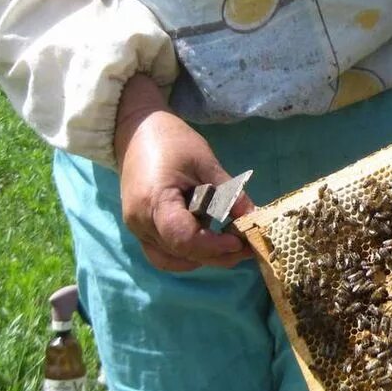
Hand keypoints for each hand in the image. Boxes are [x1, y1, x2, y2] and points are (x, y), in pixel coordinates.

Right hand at [114, 75, 254, 271]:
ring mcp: (137, 228)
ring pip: (171, 259)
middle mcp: (140, 222)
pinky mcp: (141, 229)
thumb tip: (254, 217)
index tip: (240, 241)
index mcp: (154, 201)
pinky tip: (210, 241)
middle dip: (216, 256)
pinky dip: (188, 253)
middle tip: (247, 248)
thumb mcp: (206, 162)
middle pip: (180, 253)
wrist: (137, 131)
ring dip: (203, 258)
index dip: (213, 246)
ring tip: (231, 245)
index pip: (183, 238)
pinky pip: (164, 252)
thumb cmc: (172, 141)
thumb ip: (229, 193)